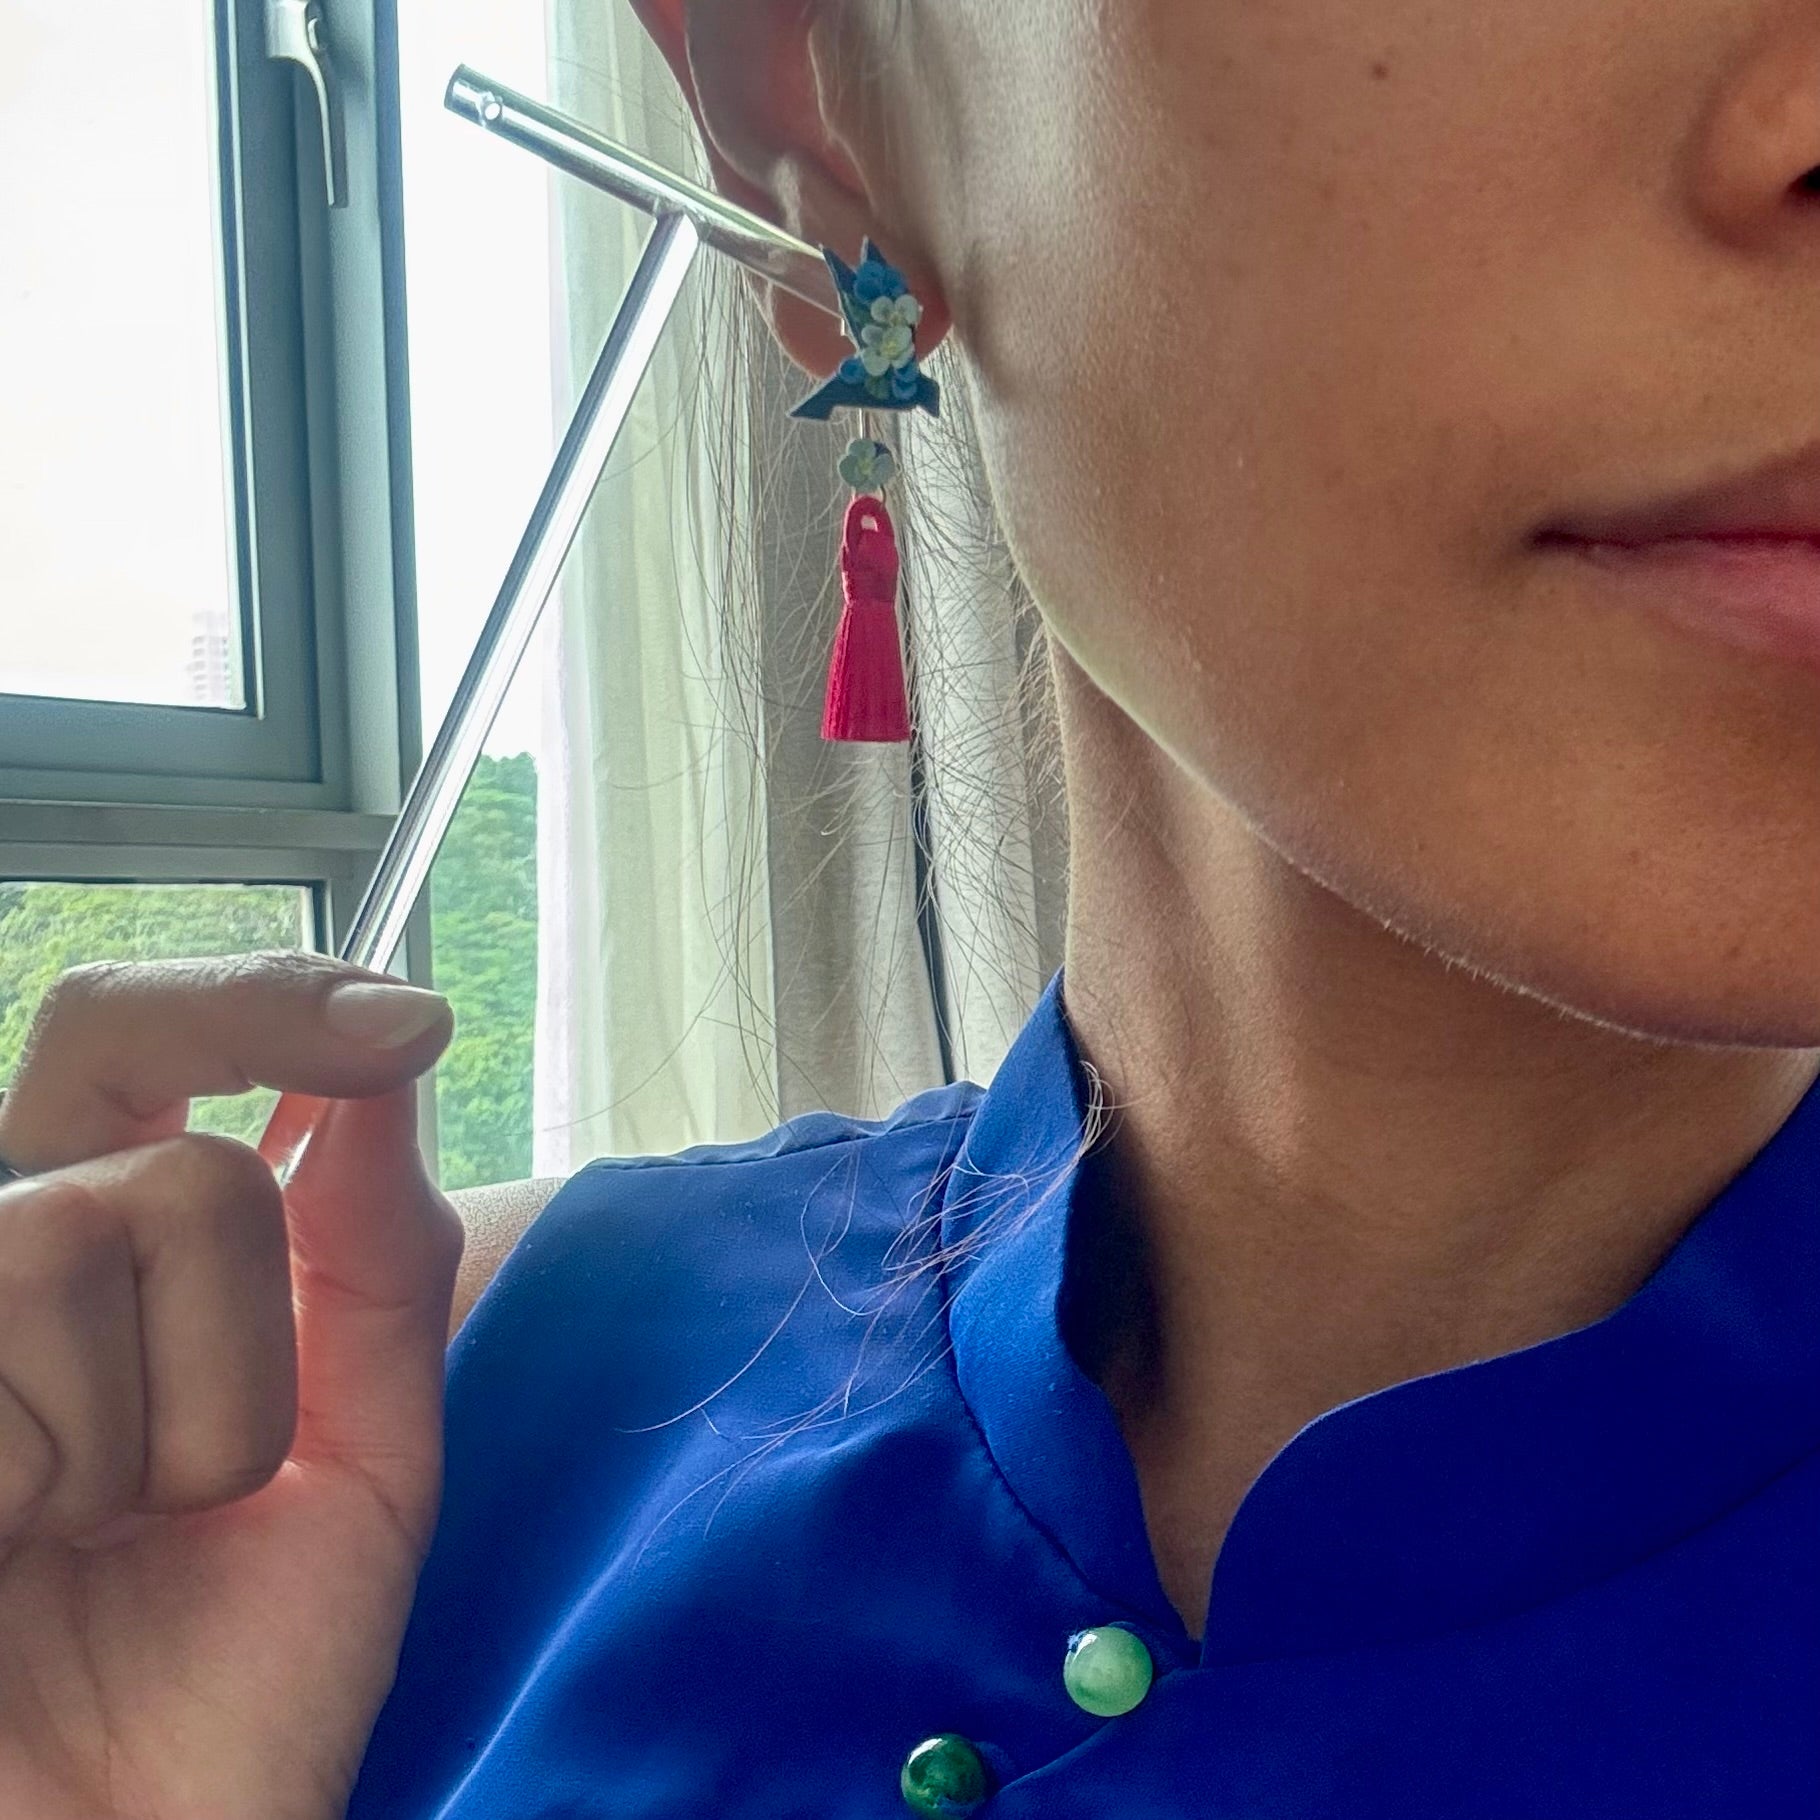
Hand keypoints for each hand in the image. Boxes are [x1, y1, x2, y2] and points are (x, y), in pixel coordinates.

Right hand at [0, 953, 461, 1819]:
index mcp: (101, 1251)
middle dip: (234, 1157)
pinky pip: (26, 1321)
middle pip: (109, 1050)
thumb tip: (377, 1088)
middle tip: (269, 1321)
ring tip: (124, 1526)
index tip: (409, 1022)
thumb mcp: (360, 1455)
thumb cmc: (225, 1685)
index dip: (270, 998)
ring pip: (116, 1207)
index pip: (140, 1042)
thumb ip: (376, 1267)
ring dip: (192, 1401)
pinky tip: (32, 1549)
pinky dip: (90, 1466)